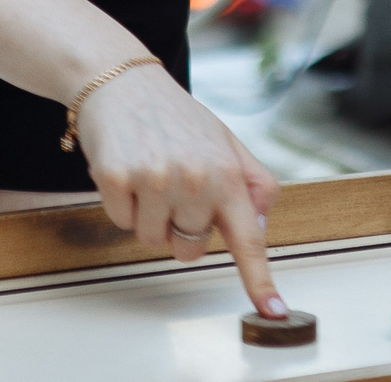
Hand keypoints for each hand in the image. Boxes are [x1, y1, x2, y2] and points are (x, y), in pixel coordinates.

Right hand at [76, 64, 286, 315]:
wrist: (120, 78)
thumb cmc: (174, 114)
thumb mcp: (224, 140)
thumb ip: (251, 181)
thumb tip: (261, 223)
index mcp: (227, 173)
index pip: (249, 237)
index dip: (260, 279)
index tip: (273, 311)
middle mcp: (194, 179)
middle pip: (189, 248)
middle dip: (180, 226)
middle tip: (174, 184)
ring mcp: (154, 180)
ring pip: (152, 239)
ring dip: (149, 215)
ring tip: (149, 172)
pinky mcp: (117, 178)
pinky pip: (122, 222)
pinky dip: (122, 203)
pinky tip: (127, 169)